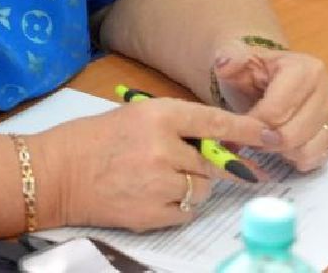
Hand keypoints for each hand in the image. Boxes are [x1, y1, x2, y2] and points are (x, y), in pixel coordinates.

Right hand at [31, 95, 271, 230]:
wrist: (56, 172)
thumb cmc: (95, 140)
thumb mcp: (137, 115)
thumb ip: (177, 125)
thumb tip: (218, 142)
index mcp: (158, 114)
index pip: (215, 122)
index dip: (248, 131)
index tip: (271, 135)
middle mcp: (162, 147)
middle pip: (212, 163)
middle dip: (205, 165)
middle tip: (182, 163)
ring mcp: (156, 182)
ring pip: (201, 189)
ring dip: (191, 187)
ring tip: (158, 179)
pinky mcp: (149, 212)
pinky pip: (185, 212)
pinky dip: (177, 207)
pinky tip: (151, 196)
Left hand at [212, 39, 327, 172]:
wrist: (275, 78)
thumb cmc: (256, 74)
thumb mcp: (239, 63)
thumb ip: (229, 60)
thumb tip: (224, 63)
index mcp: (305, 69)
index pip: (275, 112)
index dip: (252, 127)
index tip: (239, 128)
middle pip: (292, 135)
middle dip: (266, 142)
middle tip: (253, 138)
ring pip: (307, 150)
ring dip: (283, 152)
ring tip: (270, 140)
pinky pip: (318, 158)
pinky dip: (298, 158)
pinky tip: (287, 146)